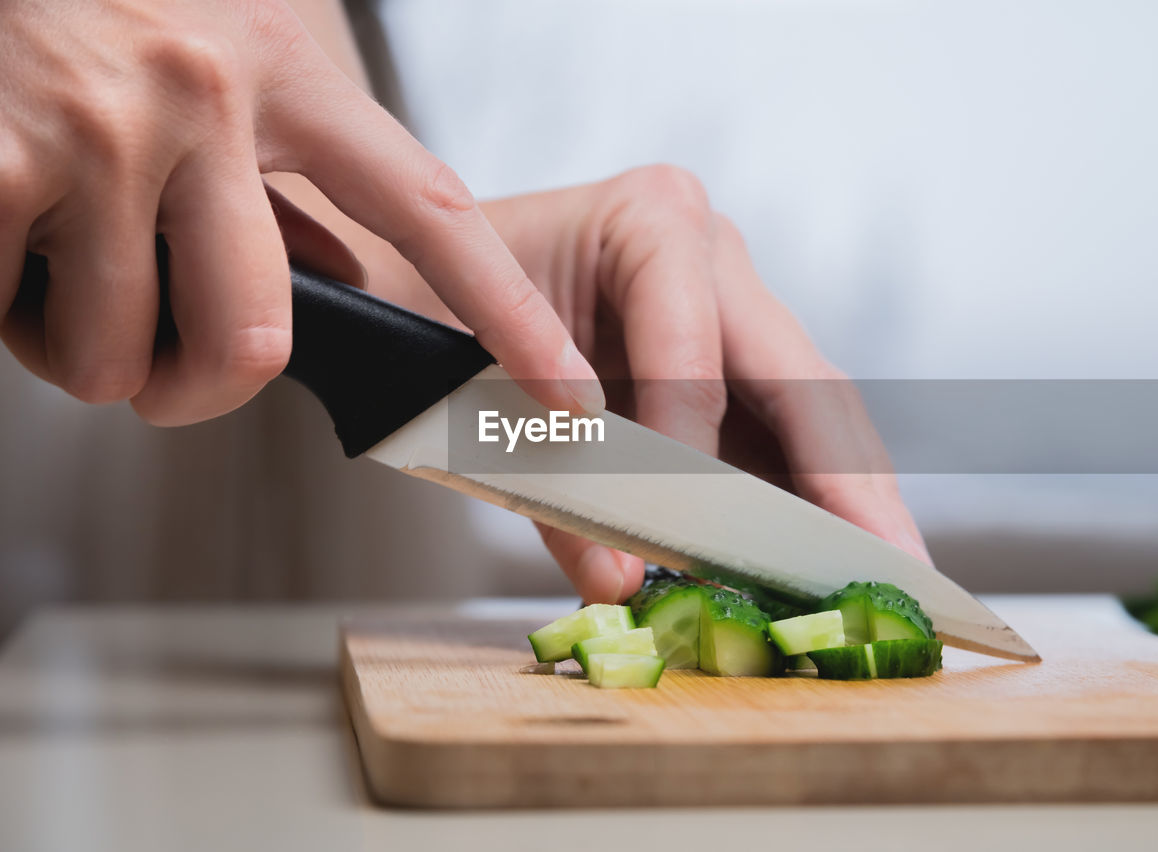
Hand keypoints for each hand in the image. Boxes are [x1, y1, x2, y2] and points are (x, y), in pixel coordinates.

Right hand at [0, 0, 600, 424]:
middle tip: (175, 370)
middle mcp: (204, 101)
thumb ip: (310, 147)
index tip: (566, 391)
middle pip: (255, 346)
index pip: (431, 212)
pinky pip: (6, 318)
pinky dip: (5, 314)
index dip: (507, 315)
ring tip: (69, 276)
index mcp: (291, 73)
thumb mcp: (253, 34)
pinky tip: (11, 247)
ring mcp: (94, 133)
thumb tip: (344, 270)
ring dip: (91, 353)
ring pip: (116, 359)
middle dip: (205, 391)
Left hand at [481, 166, 930, 603]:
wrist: (433, 275)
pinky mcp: (736, 362)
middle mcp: (712, 254)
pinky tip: (841, 555)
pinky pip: (790, 433)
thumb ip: (547, 486)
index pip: (692, 344)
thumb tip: (618, 583)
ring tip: (887, 577)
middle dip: (847, 483)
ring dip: (852, 498)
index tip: (694, 525)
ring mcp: (735, 306)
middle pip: (802, 379)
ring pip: (817, 411)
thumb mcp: (479, 383)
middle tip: (888, 568)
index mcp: (648, 221)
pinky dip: (813, 498)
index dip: (694, 439)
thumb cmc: (447, 306)